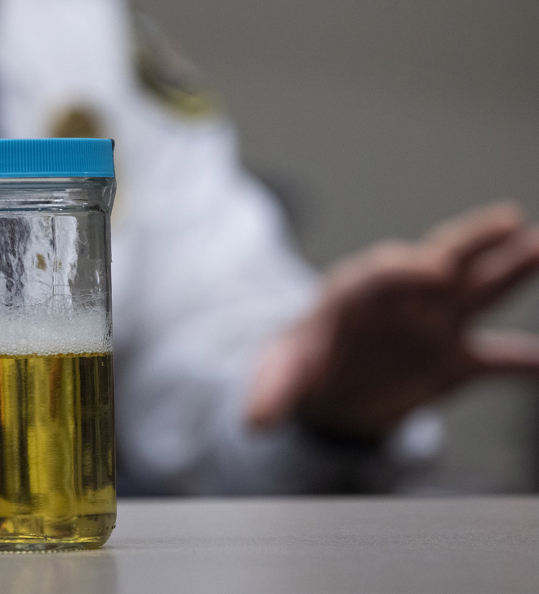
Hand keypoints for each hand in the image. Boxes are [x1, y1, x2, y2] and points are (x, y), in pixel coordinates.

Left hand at [247, 203, 538, 440]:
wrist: (323, 391)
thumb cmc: (302, 368)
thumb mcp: (280, 377)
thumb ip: (273, 393)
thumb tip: (254, 421)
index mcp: (352, 296)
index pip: (379, 274)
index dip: (405, 270)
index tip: (433, 272)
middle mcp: (398, 302)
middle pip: (436, 261)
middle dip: (469, 242)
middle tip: (506, 223)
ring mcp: (430, 328)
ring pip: (476, 292)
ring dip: (511, 271)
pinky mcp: (451, 361)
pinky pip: (496, 359)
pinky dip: (525, 362)